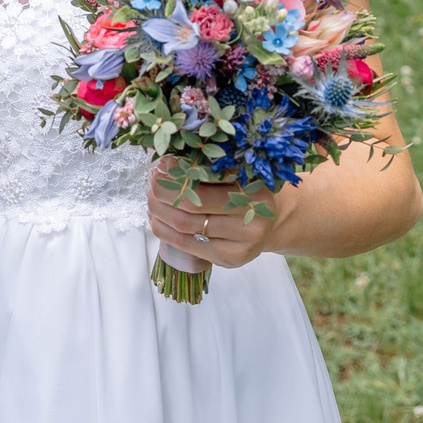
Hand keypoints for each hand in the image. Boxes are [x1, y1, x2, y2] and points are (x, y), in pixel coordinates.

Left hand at [147, 170, 282, 269]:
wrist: (271, 222)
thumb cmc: (246, 192)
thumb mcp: (235, 174)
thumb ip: (206, 167)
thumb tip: (166, 162)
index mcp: (252, 189)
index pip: (205, 179)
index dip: (177, 173)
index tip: (162, 164)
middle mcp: (251, 217)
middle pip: (191, 204)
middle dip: (163, 191)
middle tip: (153, 181)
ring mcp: (241, 242)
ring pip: (184, 226)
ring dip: (159, 210)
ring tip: (151, 199)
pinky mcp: (229, 259)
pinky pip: (185, 245)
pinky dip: (164, 230)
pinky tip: (157, 219)